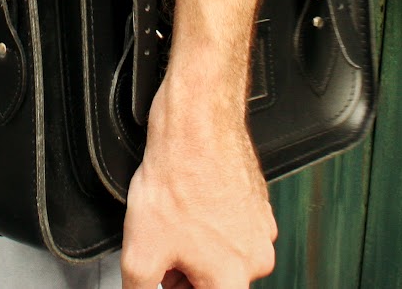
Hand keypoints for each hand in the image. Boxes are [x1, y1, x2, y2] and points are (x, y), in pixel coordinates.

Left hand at [120, 72, 277, 288]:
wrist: (197, 128)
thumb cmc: (178, 180)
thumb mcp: (140, 252)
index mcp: (232, 279)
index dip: (176, 288)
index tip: (167, 278)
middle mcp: (256, 258)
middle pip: (212, 285)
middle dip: (183, 276)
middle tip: (161, 250)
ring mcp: (261, 229)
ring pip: (221, 257)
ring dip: (195, 250)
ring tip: (173, 222)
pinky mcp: (258, 205)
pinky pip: (231, 229)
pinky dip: (209, 226)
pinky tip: (188, 206)